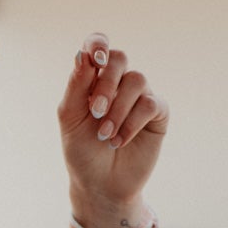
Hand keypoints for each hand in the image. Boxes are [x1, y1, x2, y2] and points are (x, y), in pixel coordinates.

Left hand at [58, 33, 168, 227]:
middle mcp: (119, 82)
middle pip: (119, 58)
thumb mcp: (70, 117)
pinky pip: (150, 104)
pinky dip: (131, 123)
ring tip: (104, 135)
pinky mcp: (157, 114)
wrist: (99, 184)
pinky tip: (118, 141)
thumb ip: (77, 85)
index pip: (99, 45)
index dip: (98, 44)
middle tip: (95, 112)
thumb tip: (83, 54)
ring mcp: (139, 96)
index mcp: (94, 78)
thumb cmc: (81, 150)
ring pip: (137, 80)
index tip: (94, 59)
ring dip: (117, 109)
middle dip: (106, 83)